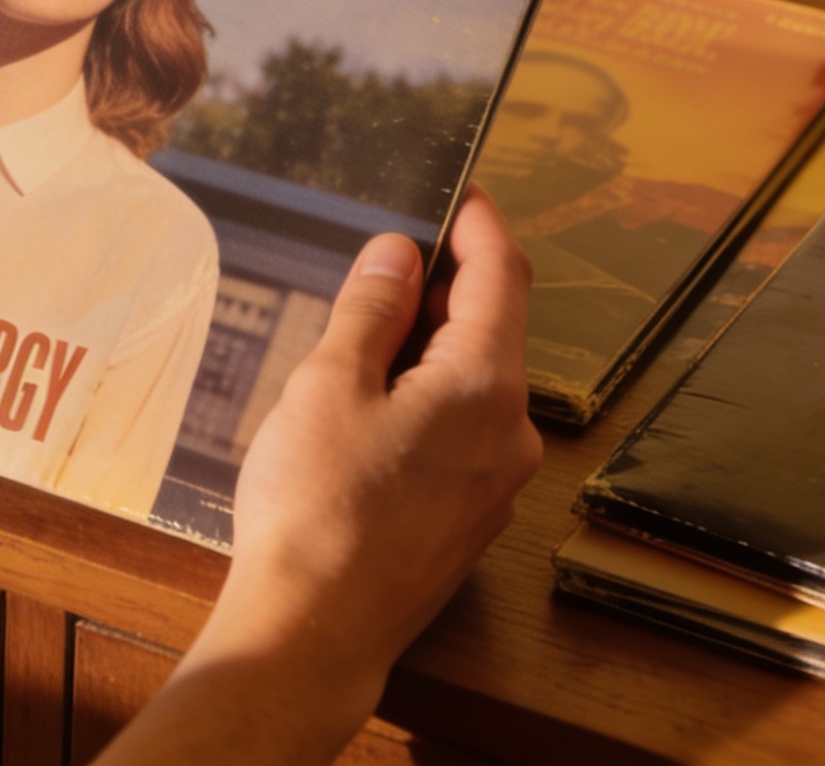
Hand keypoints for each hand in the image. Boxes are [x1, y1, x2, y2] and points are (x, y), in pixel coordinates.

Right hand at [209, 192, 540, 715]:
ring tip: (363, 338)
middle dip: (445, 288)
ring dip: (431, 349)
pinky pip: (463, 435)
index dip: (480, 227)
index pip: (502, 277)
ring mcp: (496, 484)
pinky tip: (371, 410)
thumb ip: (371, 311)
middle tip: (385, 262)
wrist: (314, 630)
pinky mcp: (470, 521)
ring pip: (476, 387)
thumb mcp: (329, 385)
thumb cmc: (314, 506)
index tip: (460, 194)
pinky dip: (429, 400)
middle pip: (493, 332)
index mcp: (484, 386)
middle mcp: (510, 433)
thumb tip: (399, 255)